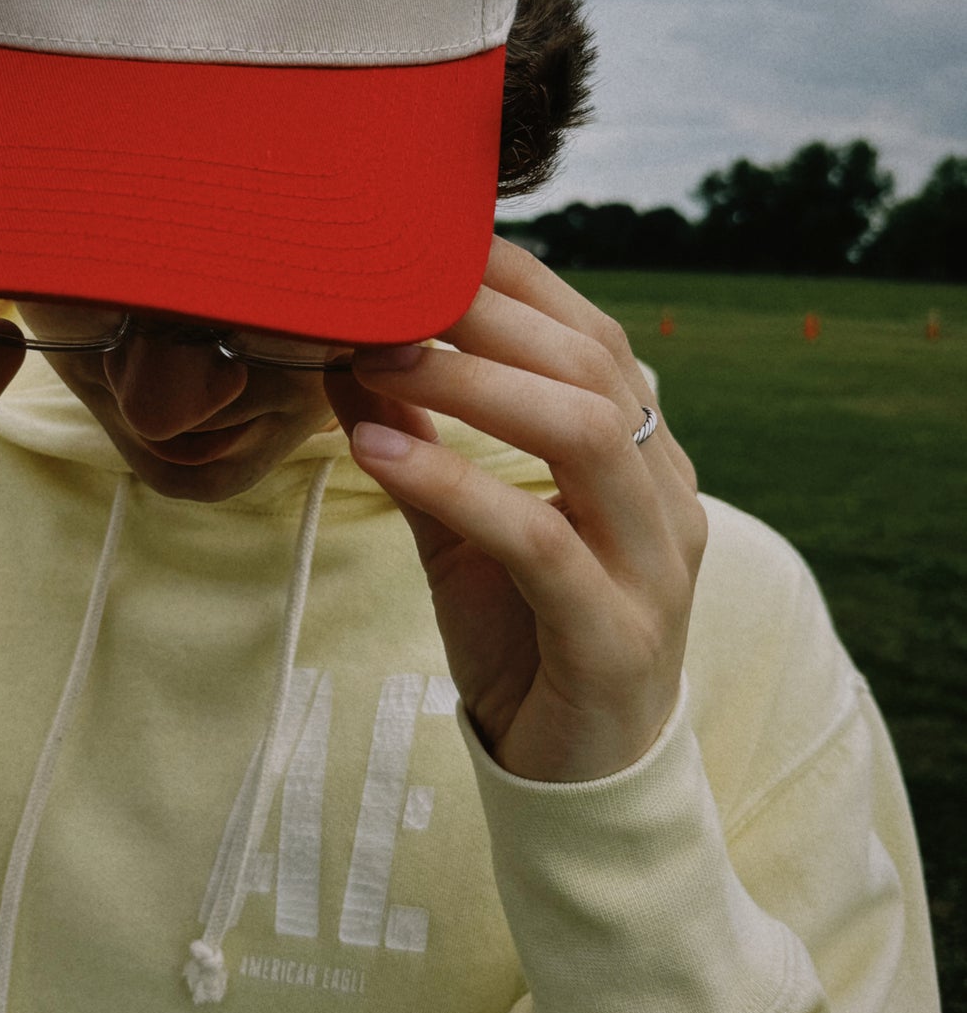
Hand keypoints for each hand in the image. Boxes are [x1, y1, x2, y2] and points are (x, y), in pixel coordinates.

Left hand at [333, 239, 707, 781]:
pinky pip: (541, 541)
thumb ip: (422, 447)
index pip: (591, 333)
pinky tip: (379, 452)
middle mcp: (665, 494)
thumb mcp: (465, 530)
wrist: (575, 777)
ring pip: (584, 433)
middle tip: (382, 286)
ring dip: (473, 384)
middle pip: (591, 366)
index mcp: (643, 456)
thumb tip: (347, 358)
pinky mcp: (616, 636)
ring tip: (377, 356)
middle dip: (483, 317)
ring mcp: (654, 566)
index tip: (420, 235)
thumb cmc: (525, 637)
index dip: (510, 280)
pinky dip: (457, 485)